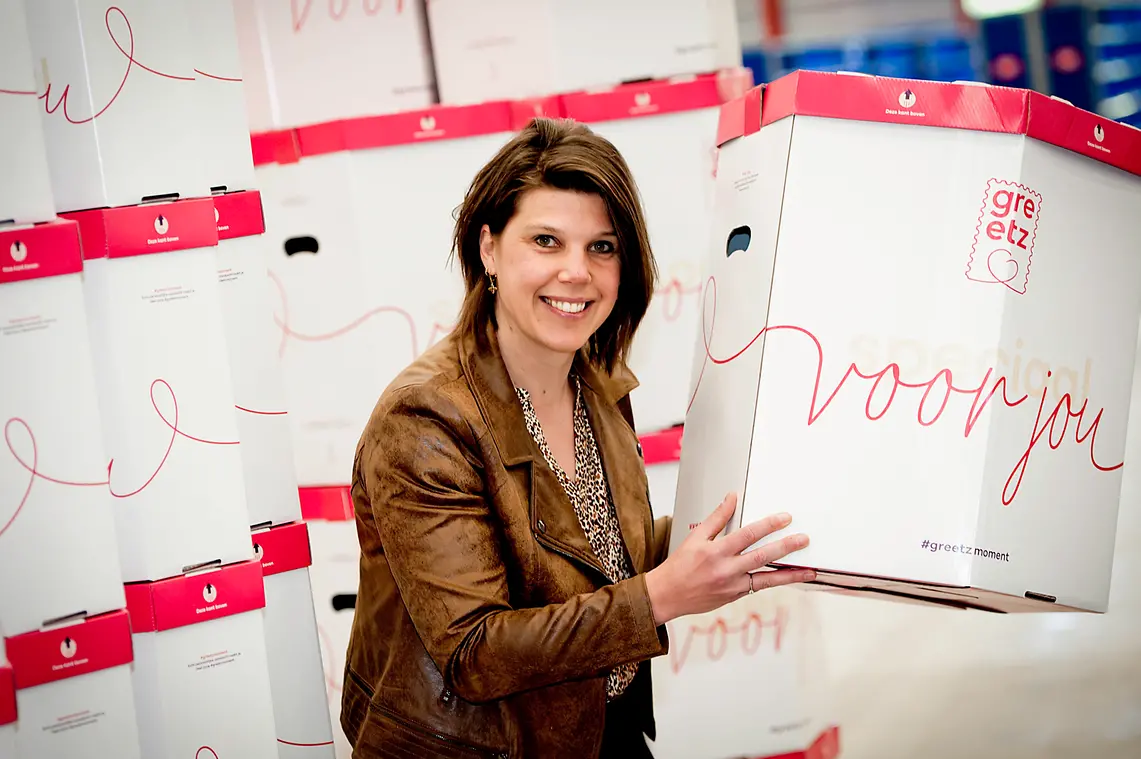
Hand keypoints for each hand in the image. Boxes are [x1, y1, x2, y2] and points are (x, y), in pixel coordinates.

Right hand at [643, 493, 814, 625]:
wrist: (667, 595)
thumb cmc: (680, 565)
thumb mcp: (695, 537)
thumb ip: (717, 518)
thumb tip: (732, 498)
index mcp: (715, 551)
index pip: (747, 534)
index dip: (768, 525)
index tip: (785, 518)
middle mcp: (726, 569)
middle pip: (762, 556)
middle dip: (785, 547)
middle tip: (804, 539)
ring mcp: (732, 586)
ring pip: (767, 578)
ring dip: (790, 573)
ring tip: (810, 570)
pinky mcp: (734, 596)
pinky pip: (759, 587)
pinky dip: (776, 583)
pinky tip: (790, 578)